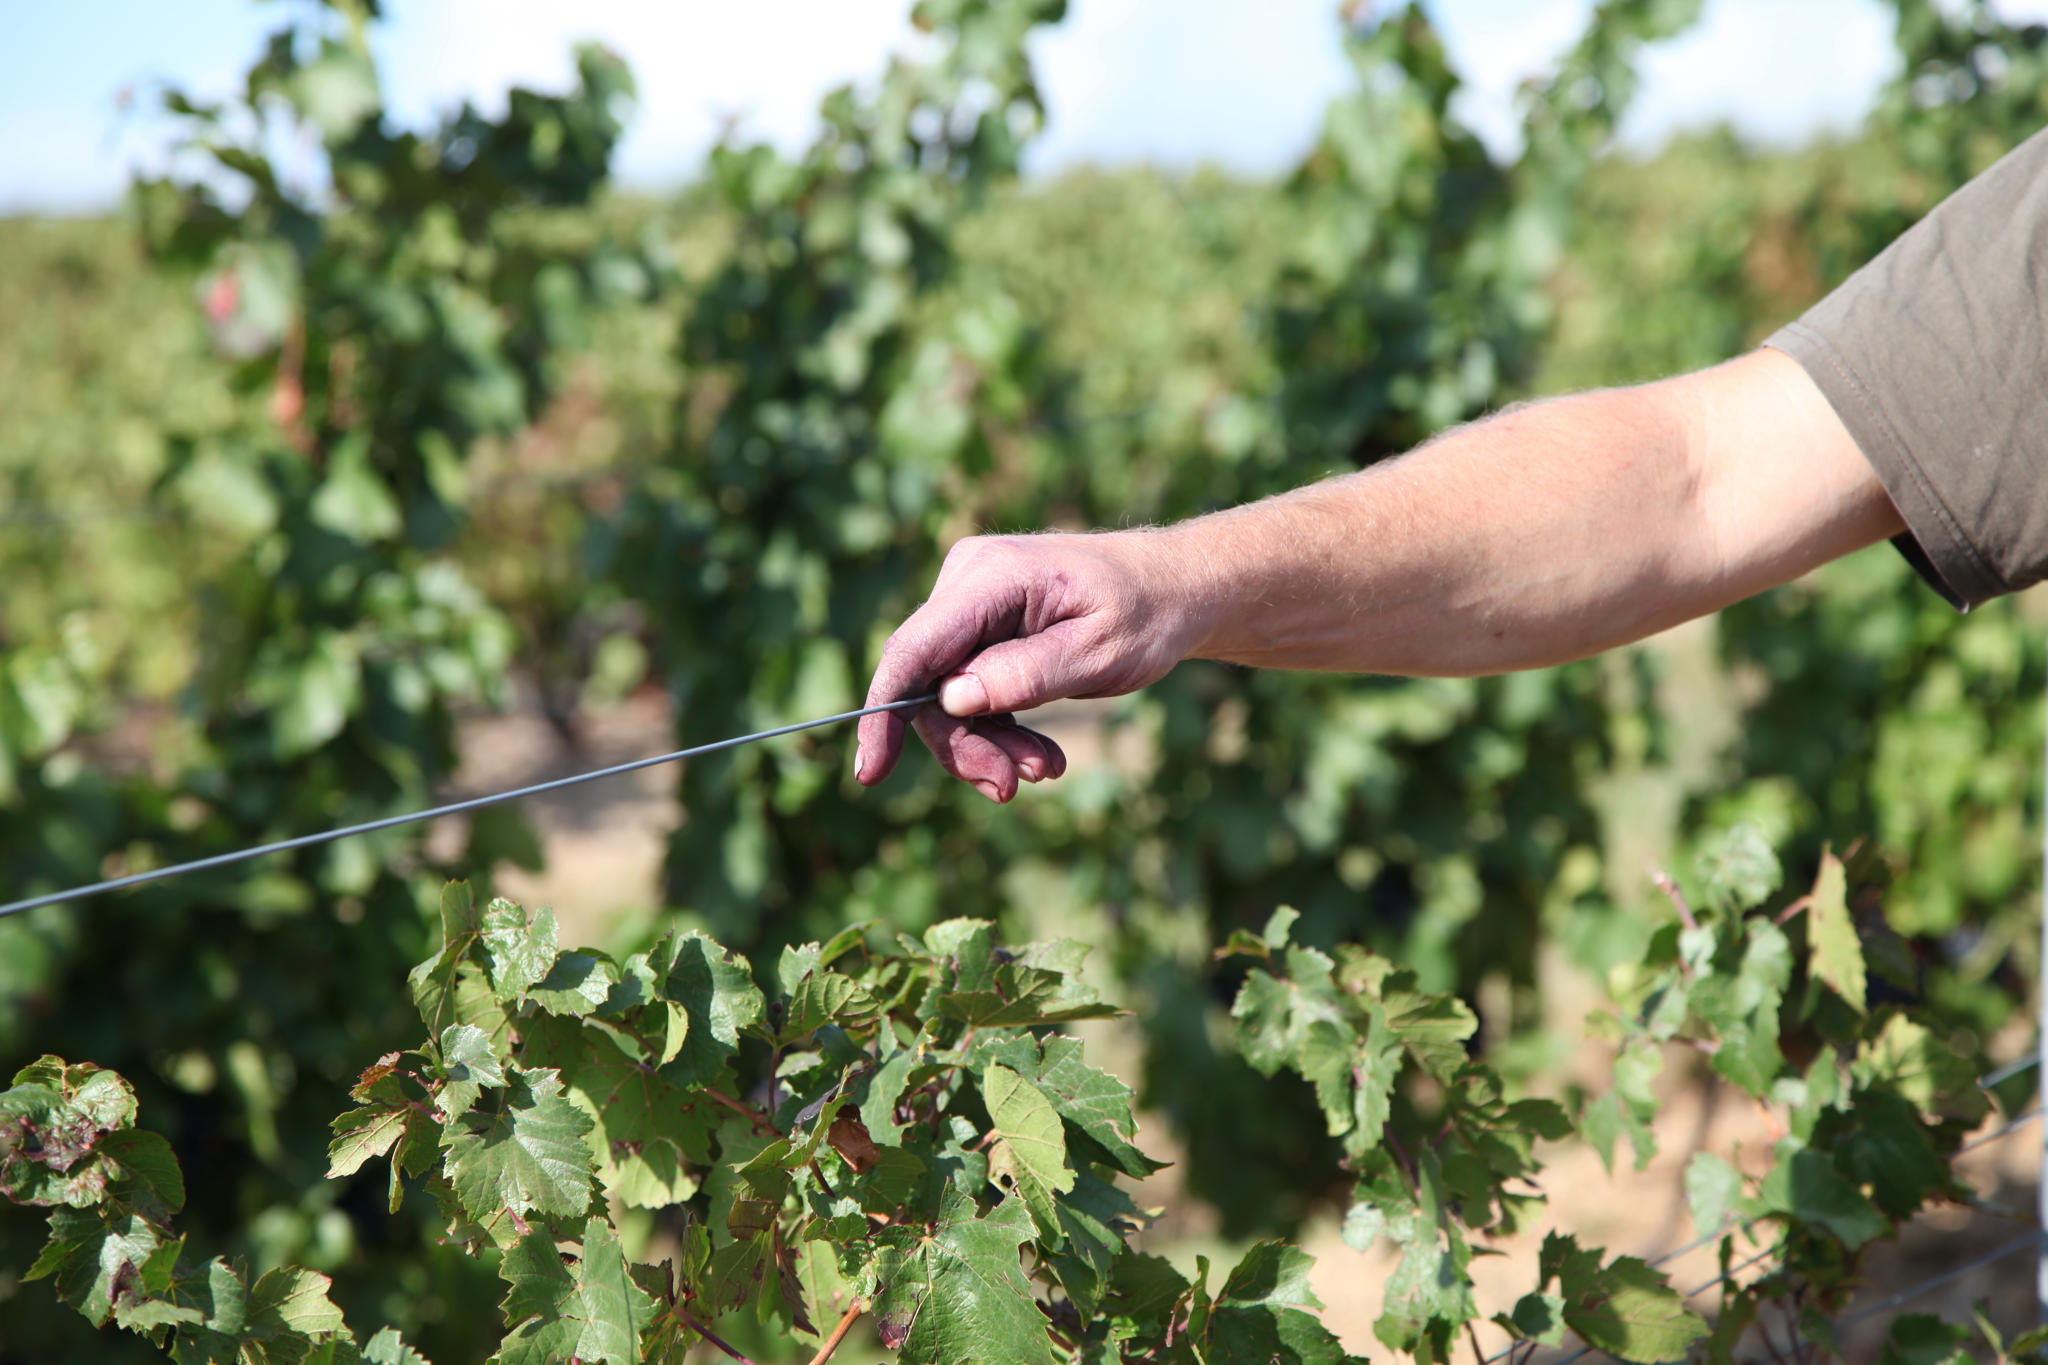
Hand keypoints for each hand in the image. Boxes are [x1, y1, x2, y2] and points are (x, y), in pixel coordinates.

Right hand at [854, 531, 1203, 800]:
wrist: (1174, 590)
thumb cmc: (1144, 614)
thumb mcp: (1097, 652)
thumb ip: (1026, 674)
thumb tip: (951, 699)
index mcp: (990, 577)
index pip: (913, 650)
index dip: (884, 714)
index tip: (871, 774)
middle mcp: (967, 583)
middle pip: (929, 684)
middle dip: (966, 744)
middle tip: (1011, 788)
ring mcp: (972, 605)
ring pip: (948, 696)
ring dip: (990, 744)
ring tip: (1046, 769)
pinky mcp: (983, 628)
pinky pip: (970, 691)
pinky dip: (1001, 729)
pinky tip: (1042, 756)